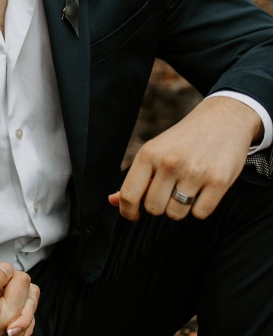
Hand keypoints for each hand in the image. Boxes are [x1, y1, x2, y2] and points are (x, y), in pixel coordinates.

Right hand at [0, 269, 34, 335]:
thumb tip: (7, 268)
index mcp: (3, 315)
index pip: (22, 281)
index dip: (7, 273)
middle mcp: (11, 331)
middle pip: (30, 296)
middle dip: (15, 287)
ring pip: (28, 312)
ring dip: (17, 302)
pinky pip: (21, 328)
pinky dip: (13, 318)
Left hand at [109, 96, 259, 221]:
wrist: (223, 120)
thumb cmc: (183, 141)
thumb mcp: (155, 151)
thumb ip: (135, 178)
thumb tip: (112, 201)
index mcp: (148, 154)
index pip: (129, 194)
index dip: (127, 211)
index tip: (133, 215)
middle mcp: (169, 163)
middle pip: (153, 208)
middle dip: (159, 205)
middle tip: (167, 192)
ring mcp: (194, 172)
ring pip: (176, 213)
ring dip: (179, 207)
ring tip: (186, 189)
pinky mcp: (219, 181)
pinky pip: (200, 213)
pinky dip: (199, 208)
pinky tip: (202, 191)